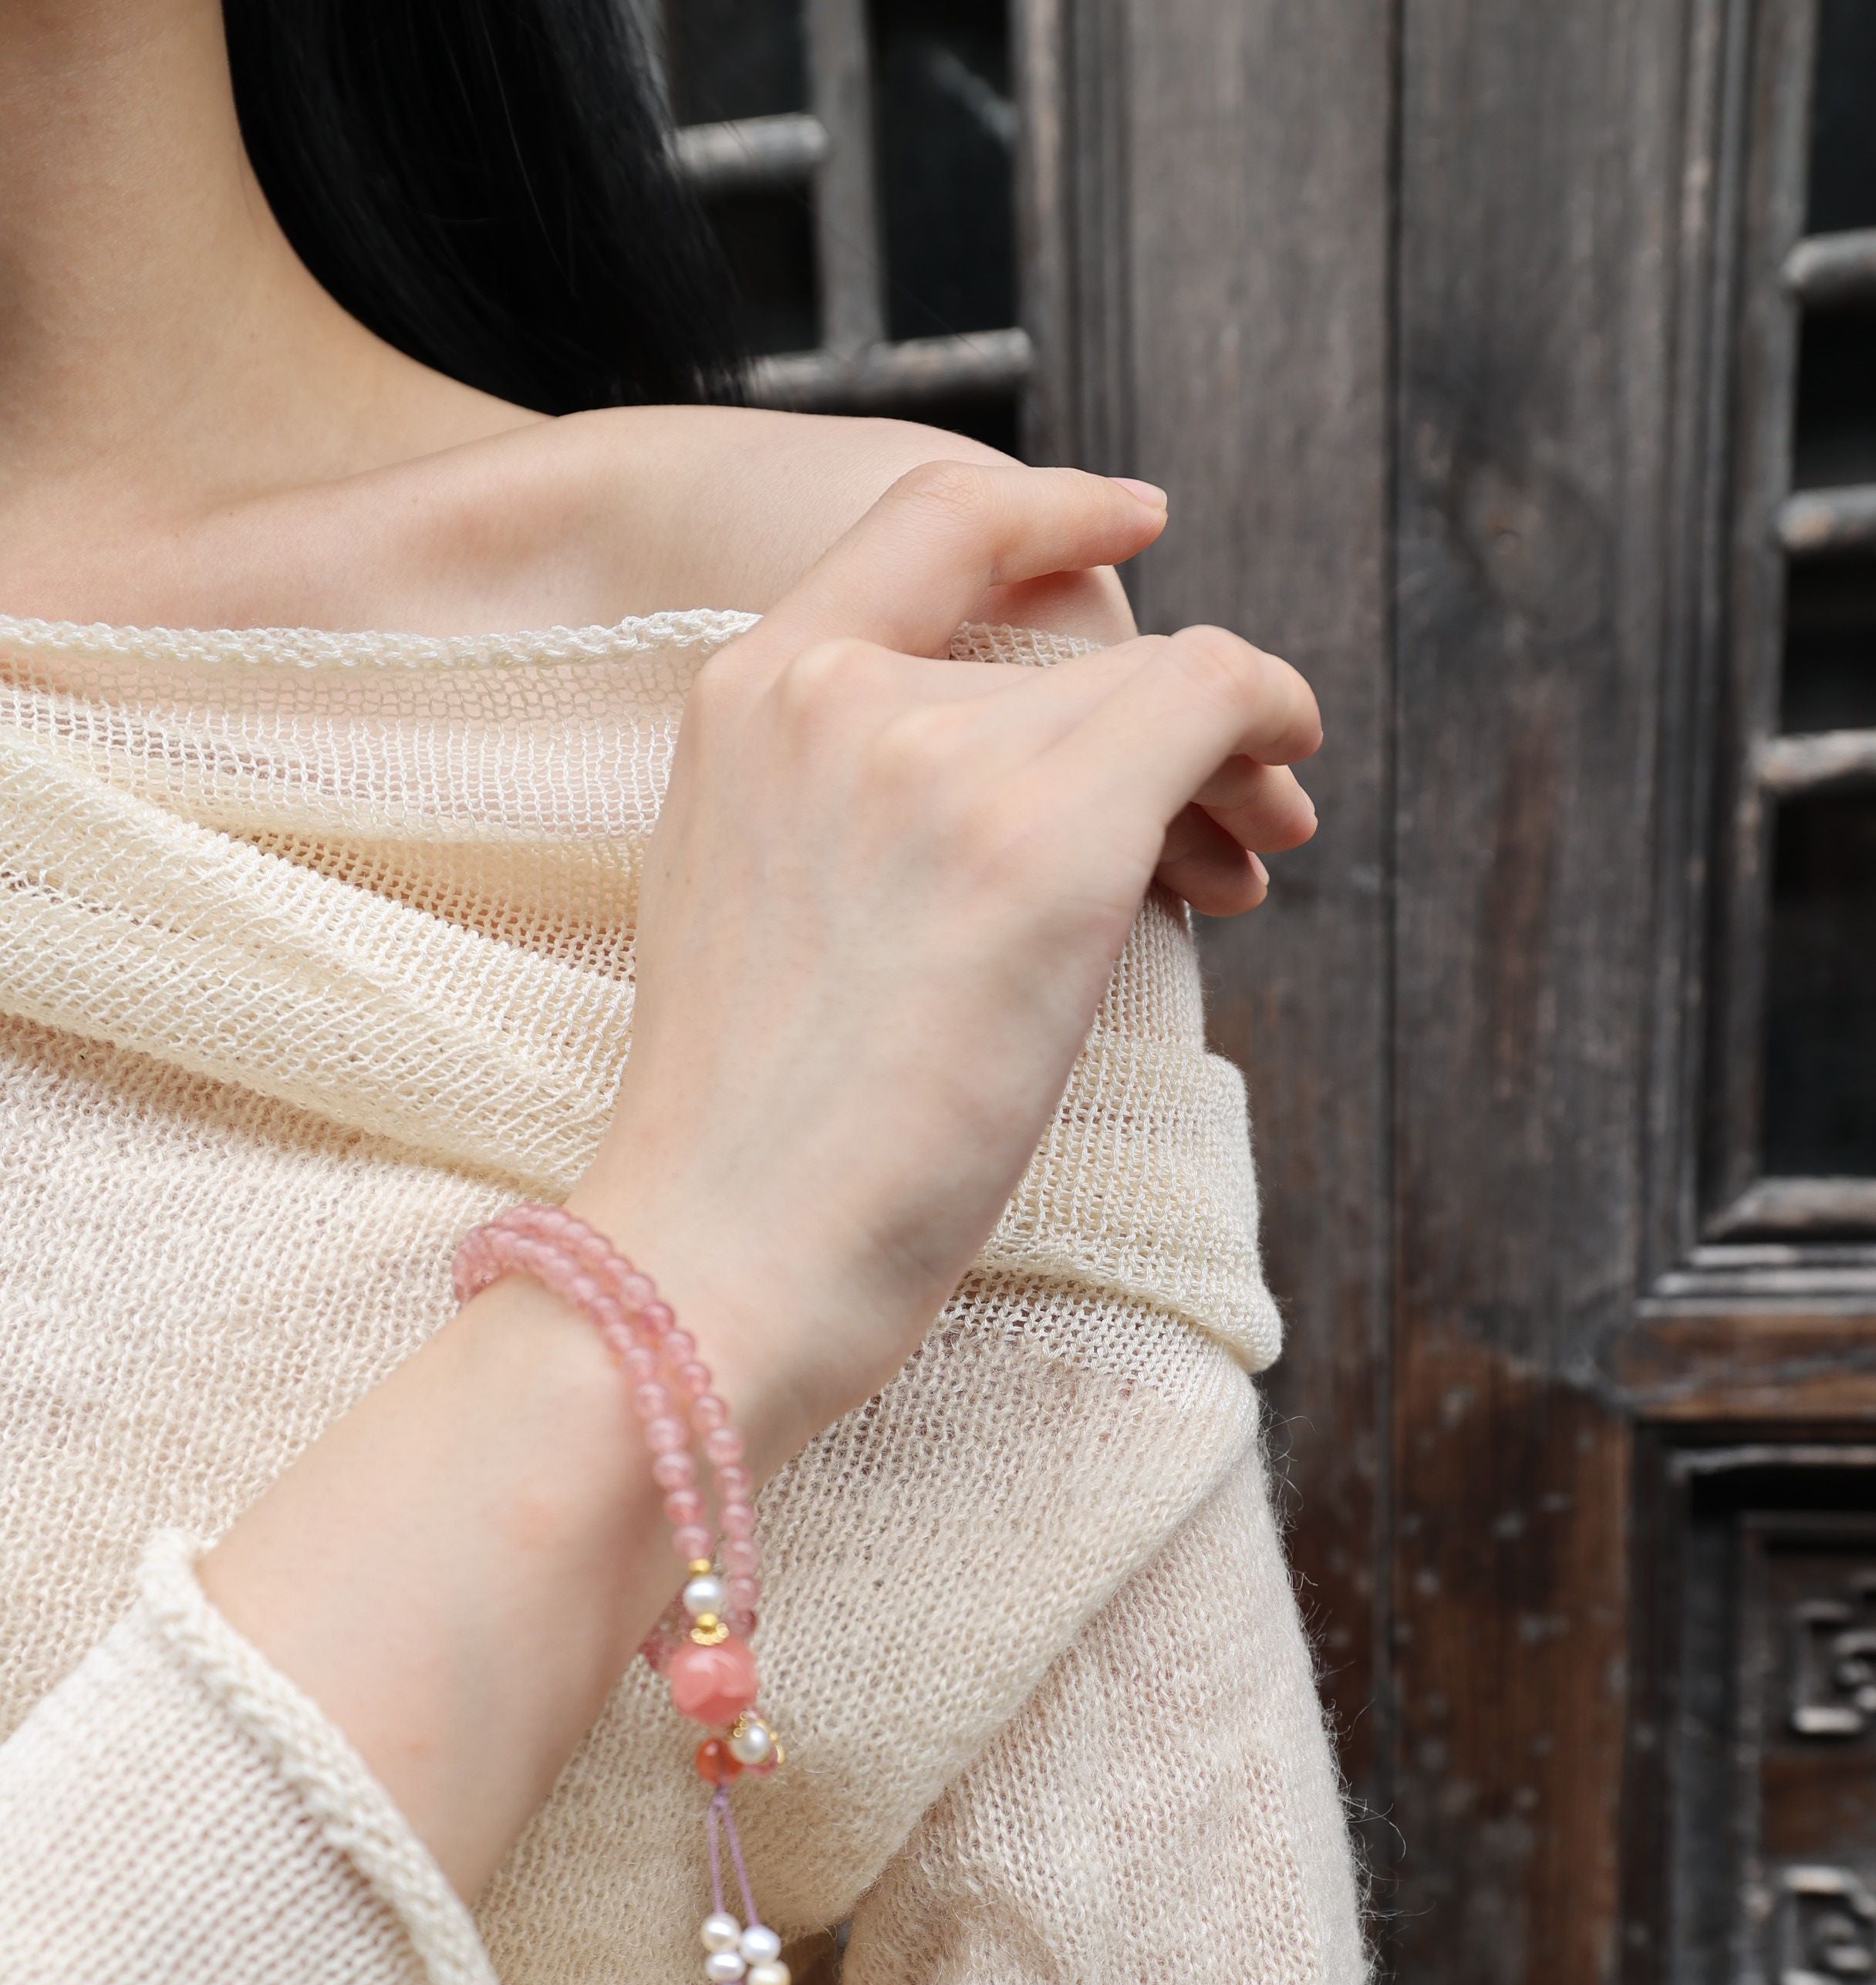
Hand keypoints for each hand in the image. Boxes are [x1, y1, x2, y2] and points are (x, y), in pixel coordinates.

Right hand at [574, 460, 1321, 1474]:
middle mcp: (832, 694)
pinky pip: (1211, 700)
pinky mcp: (1041, 838)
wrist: (724, 1252)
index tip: (1131, 528)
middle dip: (1163, 707)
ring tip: (1254, 851)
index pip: (920, 522)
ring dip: (1225, 752)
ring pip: (1150, 681)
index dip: (1046, 507)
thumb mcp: (749, 906)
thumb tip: (1012, 793)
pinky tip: (1283, 789)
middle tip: (1232, 805)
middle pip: (1071, 633)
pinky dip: (1270, 728)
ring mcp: (934, 757)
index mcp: (739, 702)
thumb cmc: (746, 1138)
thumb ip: (837, 806)